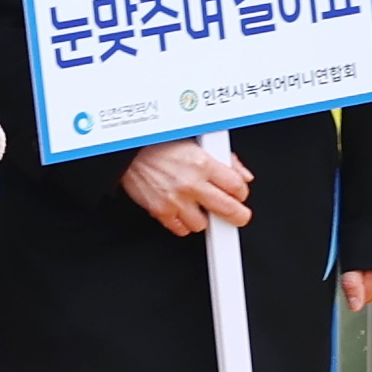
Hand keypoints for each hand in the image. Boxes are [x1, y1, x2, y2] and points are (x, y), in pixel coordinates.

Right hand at [120, 139, 252, 235]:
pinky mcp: (161, 211)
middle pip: (228, 210)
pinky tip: (182, 209)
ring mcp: (176, 199)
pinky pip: (181, 229)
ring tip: (197, 205)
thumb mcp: (196, 142)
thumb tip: (243, 176)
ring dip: (202, 216)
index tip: (239, 196)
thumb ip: (224, 159)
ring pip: (203, 224)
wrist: (128, 151)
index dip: (241, 194)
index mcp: (202, 163)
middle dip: (238, 216)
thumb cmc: (160, 144)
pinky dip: (183, 222)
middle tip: (238, 216)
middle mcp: (191, 183)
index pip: (237, 187)